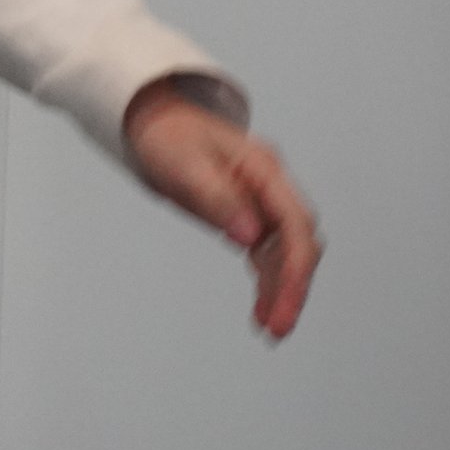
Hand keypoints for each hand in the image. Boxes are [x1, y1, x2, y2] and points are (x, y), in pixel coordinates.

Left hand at [123, 77, 322, 338]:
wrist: (152, 120)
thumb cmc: (167, 135)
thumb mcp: (184, 163)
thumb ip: (217, 198)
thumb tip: (250, 238)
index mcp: (265, 169)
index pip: (296, 224)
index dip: (295, 267)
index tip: (285, 302)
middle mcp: (271, 188)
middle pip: (298, 244)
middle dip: (292, 286)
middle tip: (277, 328)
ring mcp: (262, 202)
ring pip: (285, 255)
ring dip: (281, 290)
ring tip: (269, 329)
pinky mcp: (248, 216)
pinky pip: (267, 255)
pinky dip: (266, 282)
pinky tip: (261, 311)